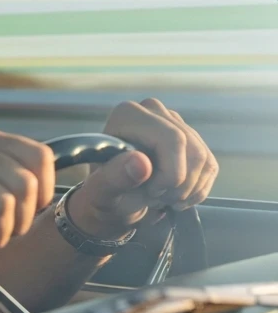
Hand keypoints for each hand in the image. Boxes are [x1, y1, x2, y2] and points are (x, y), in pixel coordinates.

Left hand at [68, 98, 218, 238]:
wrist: (114, 202)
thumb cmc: (104, 195)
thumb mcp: (102, 192)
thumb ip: (115, 177)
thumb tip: (142, 163)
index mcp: (128, 115)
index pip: (172, 140)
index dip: (170, 173)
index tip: (152, 192)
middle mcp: (153, 111)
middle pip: (192, 151)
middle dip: (180, 185)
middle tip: (157, 200)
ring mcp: (175, 123)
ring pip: (204, 160)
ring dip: (188, 190)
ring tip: (162, 199)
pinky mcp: (191, 140)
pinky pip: (210, 166)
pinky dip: (197, 190)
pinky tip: (176, 197)